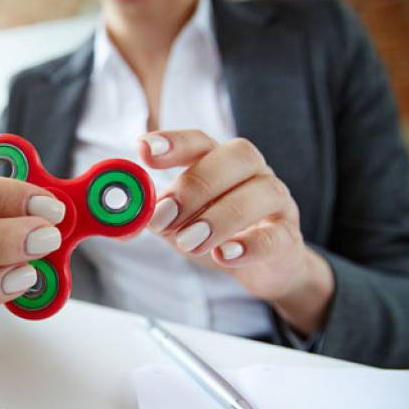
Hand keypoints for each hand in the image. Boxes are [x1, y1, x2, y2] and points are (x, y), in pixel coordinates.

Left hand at [138, 130, 333, 334]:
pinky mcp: (289, 238)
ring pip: (260, 193)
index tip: (144, 150)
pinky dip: (250, 245)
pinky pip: (277, 235)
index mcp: (219, 160)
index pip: (200, 141)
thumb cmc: (215, 233)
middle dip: (195, 185)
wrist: (264, 268)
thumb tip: (120, 217)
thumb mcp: (177, 223)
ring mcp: (276, 202)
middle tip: (163, 217)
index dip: (173, 142)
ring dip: (219, 217)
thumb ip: (151, 216)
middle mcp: (251, 173)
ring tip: (188, 243)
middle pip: (235, 157)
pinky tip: (224, 255)